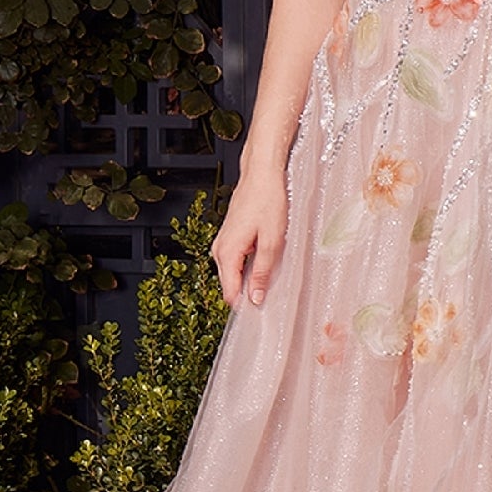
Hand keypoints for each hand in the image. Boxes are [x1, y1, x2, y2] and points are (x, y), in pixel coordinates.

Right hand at [210, 169, 288, 307]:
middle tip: (271, 296)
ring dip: (250, 279)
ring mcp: (223, 244)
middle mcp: (219, 250)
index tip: (260, 315)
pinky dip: (249, 267)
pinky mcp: (229, 238)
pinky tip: (265, 262)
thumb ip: (262, 272)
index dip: (244, 306)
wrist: (261, 175)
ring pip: (234, 274)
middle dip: (248, 293)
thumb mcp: (271, 241)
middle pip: (230, 285)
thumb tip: (255, 298)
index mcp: (227, 253)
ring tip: (271, 276)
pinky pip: (236, 262)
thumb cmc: (267, 201)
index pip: (229, 293)